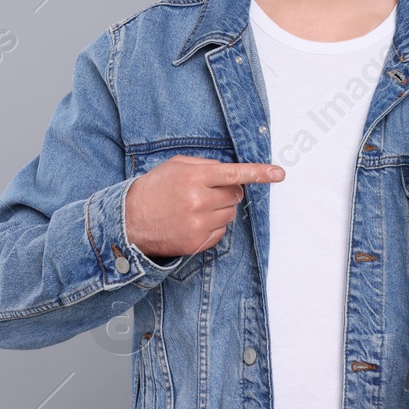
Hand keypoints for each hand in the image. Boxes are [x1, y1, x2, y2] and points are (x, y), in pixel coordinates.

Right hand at [124, 156, 283, 259]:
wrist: (128, 221)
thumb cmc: (153, 189)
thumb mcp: (175, 166)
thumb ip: (205, 165)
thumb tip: (230, 172)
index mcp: (194, 178)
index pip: (235, 174)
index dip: (260, 173)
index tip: (279, 173)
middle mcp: (199, 201)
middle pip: (236, 195)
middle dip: (228, 192)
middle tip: (207, 193)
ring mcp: (199, 224)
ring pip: (231, 214)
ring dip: (220, 210)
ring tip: (195, 208)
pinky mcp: (198, 243)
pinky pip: (222, 232)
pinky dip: (213, 226)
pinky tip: (193, 222)